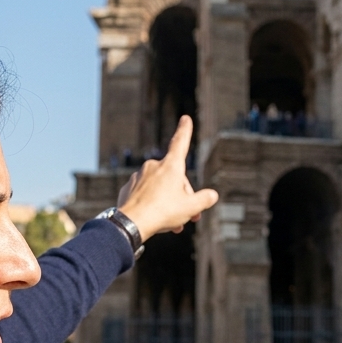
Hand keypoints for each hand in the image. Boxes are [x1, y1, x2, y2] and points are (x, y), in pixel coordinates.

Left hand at [116, 117, 217, 241]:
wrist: (132, 224)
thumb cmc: (163, 212)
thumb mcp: (191, 207)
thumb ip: (204, 199)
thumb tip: (212, 195)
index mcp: (171, 166)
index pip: (180, 143)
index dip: (185, 131)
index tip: (185, 118)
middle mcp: (154, 167)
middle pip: (174, 178)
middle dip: (183, 195)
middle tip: (190, 216)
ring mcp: (139, 177)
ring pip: (160, 188)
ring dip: (169, 202)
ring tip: (173, 223)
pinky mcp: (129, 188)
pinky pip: (145, 194)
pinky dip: (152, 204)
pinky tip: (154, 219)